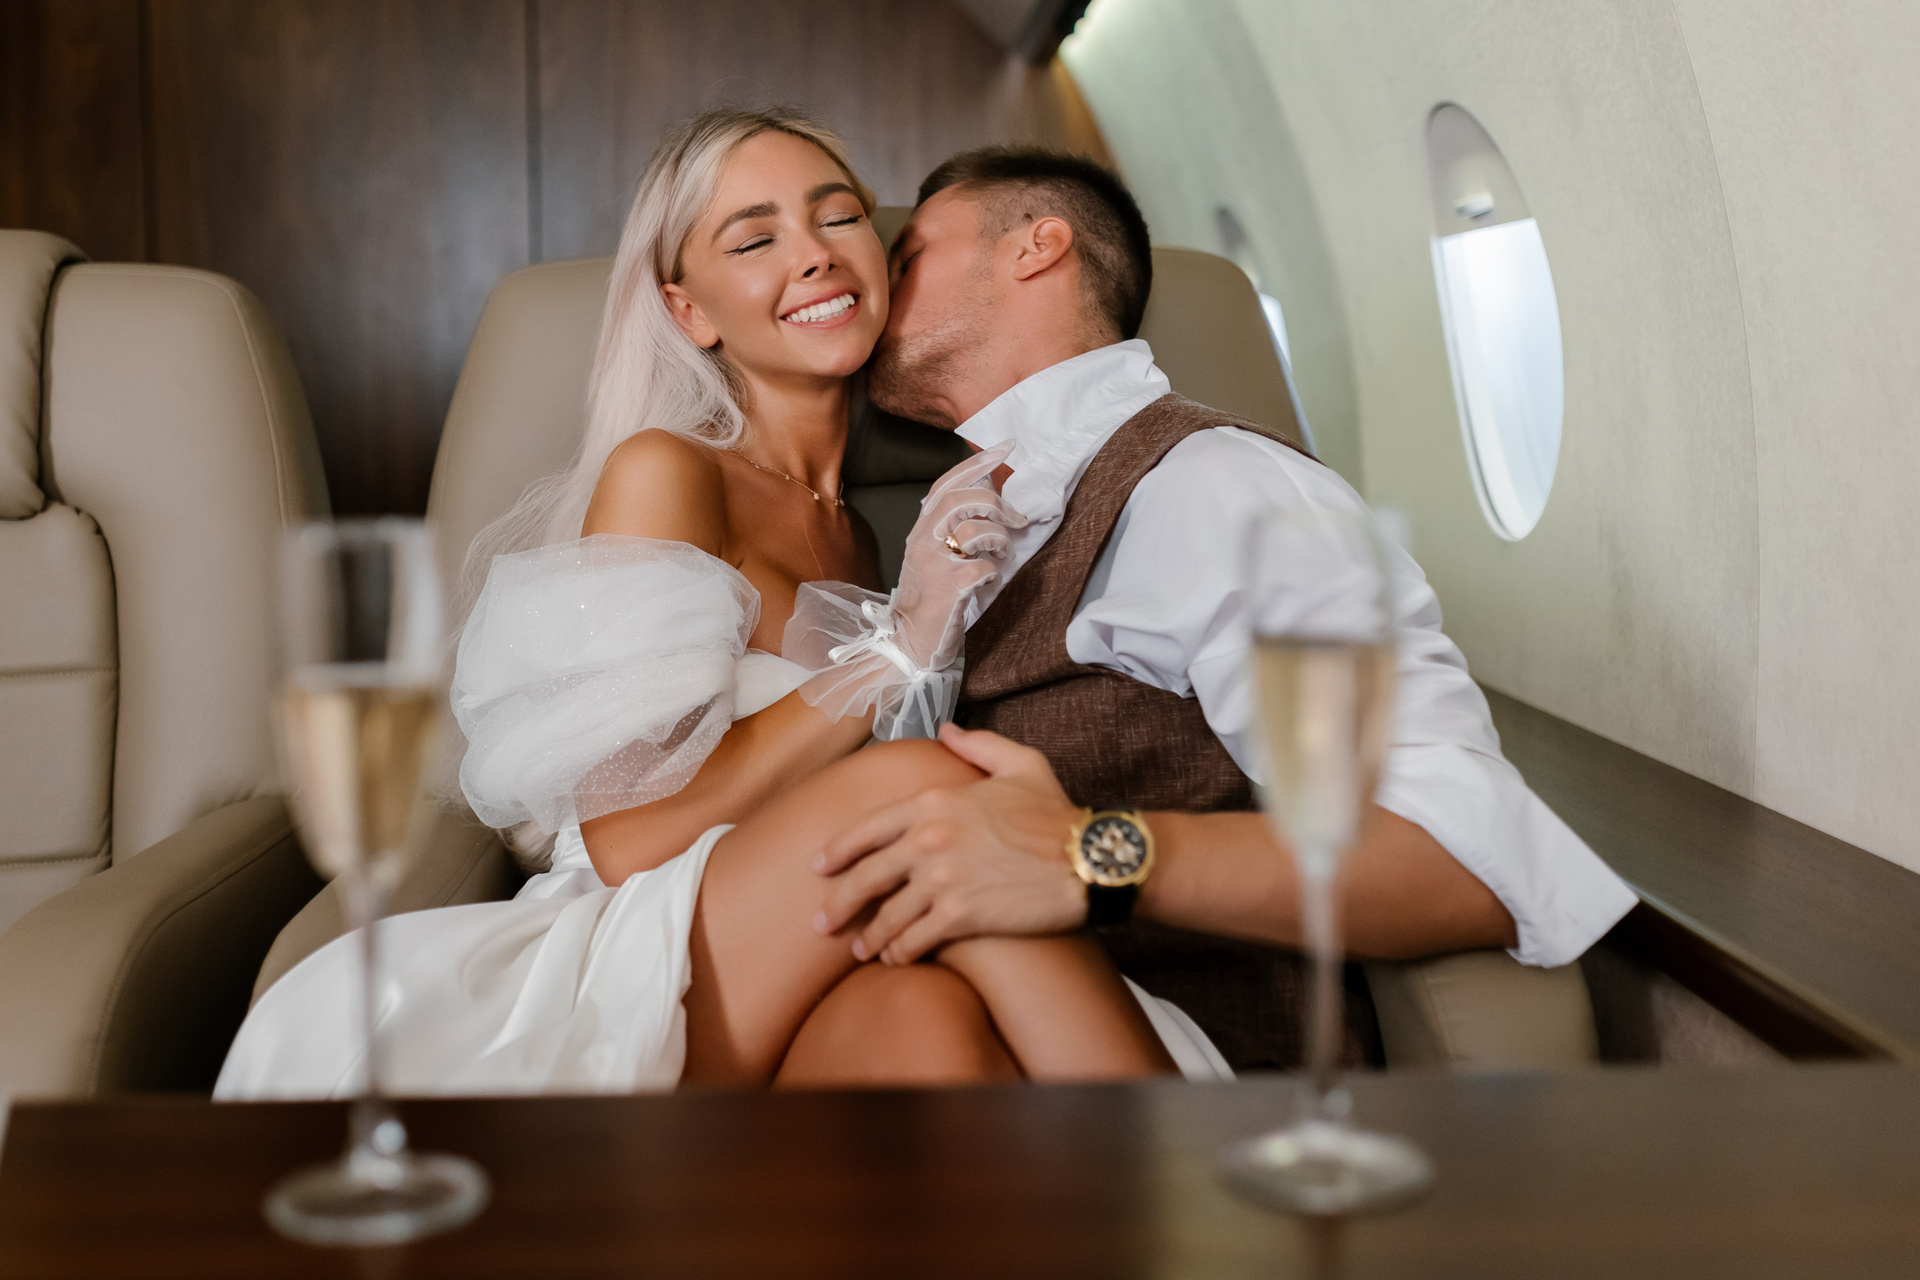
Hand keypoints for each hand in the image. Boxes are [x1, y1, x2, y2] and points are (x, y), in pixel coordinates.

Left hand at [812, 724, 1086, 962]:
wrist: (1090, 858)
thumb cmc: (1057, 813)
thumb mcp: (1021, 763)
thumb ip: (977, 745)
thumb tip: (946, 729)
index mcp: (935, 801)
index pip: (869, 827)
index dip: (838, 849)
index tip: (819, 865)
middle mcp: (929, 838)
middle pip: (866, 875)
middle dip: (839, 901)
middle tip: (821, 921)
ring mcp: (941, 879)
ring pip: (887, 915)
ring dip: (869, 936)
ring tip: (860, 949)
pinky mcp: (959, 915)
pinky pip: (913, 939)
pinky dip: (899, 953)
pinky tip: (895, 959)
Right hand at [890, 445, 1026, 670]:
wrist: (909, 642)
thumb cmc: (929, 599)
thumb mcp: (934, 556)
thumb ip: (954, 527)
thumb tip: (989, 493)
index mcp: (921, 530)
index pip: (945, 484)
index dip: (975, 463)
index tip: (1005, 448)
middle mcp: (922, 541)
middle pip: (961, 500)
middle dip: (996, 504)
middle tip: (1016, 519)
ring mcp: (934, 564)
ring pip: (976, 531)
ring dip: (1000, 541)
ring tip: (1002, 556)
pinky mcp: (949, 588)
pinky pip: (983, 567)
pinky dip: (994, 573)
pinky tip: (989, 583)